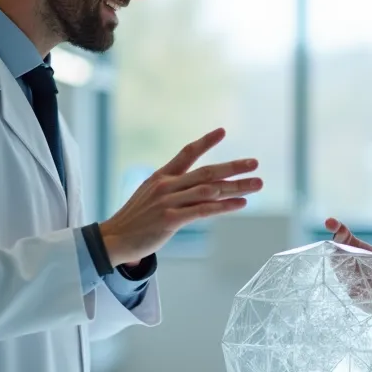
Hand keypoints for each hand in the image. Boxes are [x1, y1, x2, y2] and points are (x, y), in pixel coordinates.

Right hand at [100, 128, 261, 265]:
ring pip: (209, 190)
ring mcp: (168, 202)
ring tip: (256, 184)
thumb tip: (197, 187)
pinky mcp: (170, 220)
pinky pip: (203, 211)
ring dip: (236, 187)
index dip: (206, 142)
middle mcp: (166, 185)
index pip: (186, 153)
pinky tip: (240, 204)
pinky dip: (224, 206)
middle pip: (206, 172)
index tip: (223, 132)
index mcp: (161, 176)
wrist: (114, 239)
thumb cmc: (136, 219)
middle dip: (233, 167)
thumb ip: (173, 188)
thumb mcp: (150, 195)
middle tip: (255, 164)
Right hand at [324, 203, 371, 323]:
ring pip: (340, 271)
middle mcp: (354, 264)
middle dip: (334, 247)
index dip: (336, 229)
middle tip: (340, 240)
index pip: (344, 237)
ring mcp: (354, 281)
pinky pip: (349, 289)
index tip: (330, 222)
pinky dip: (352, 283)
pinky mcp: (357, 297)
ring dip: (343, 265)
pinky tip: (359, 281)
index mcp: (362, 249)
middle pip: (336, 254)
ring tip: (355, 261)